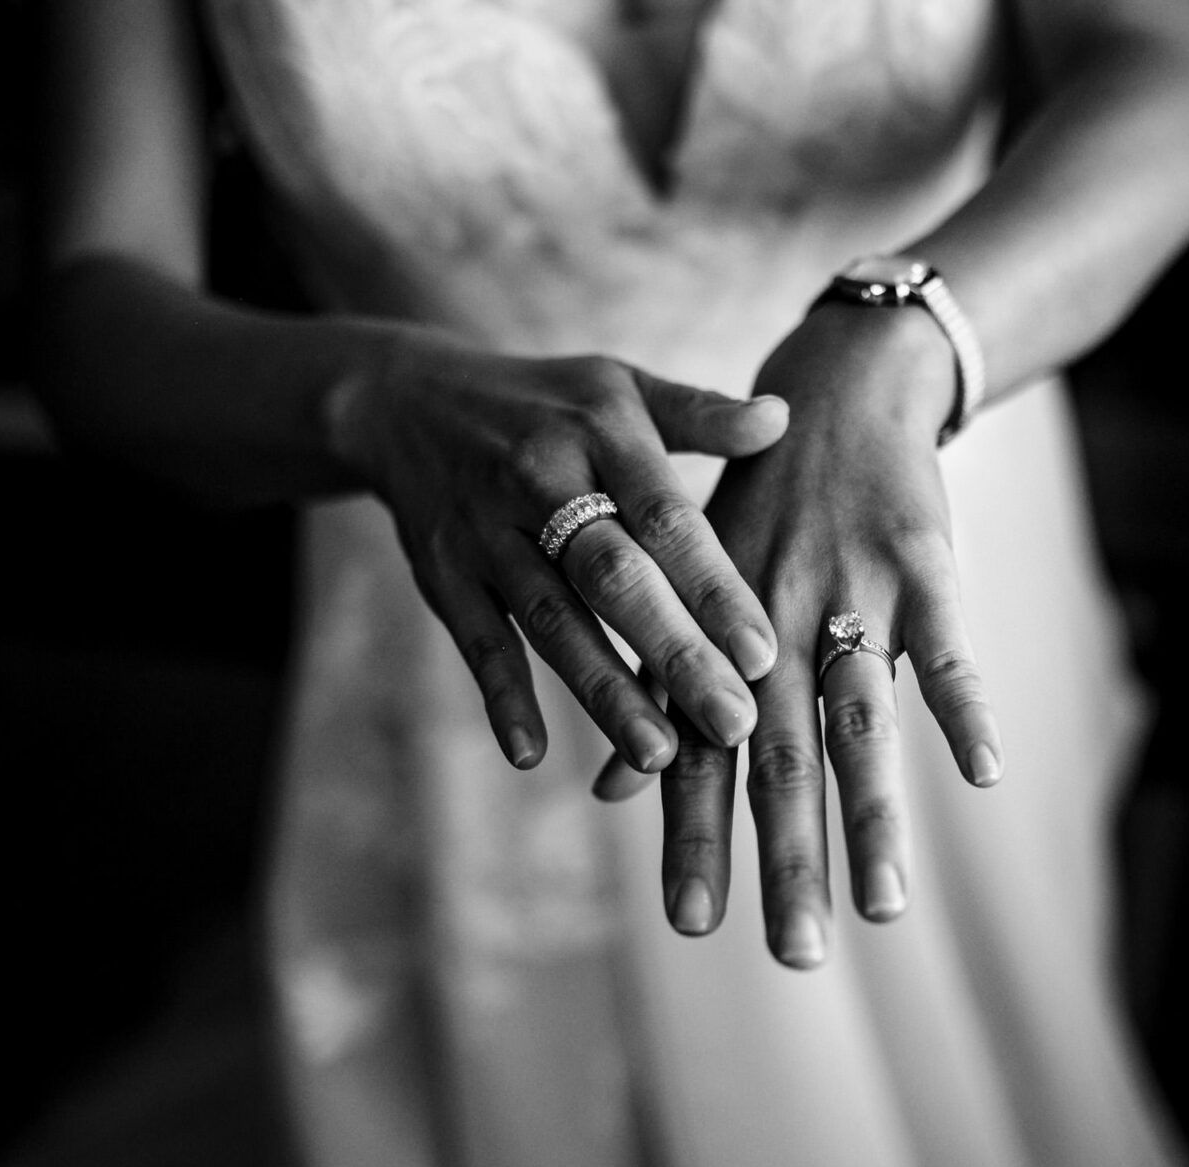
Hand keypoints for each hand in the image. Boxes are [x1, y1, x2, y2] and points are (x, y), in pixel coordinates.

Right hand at [333, 326, 786, 770]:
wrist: (407, 399)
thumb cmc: (549, 405)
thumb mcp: (621, 388)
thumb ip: (700, 414)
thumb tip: (781, 418)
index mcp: (603, 435)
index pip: (667, 520)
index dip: (715, 588)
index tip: (764, 654)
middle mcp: (541, 483)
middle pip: (614, 579)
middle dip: (675, 655)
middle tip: (732, 724)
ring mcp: (487, 534)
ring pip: (552, 621)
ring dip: (602, 691)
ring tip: (658, 756)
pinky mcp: (444, 574)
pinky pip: (476, 641)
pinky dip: (501, 697)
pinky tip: (531, 755)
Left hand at [596, 304, 1003, 965]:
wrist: (839, 388)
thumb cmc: (760, 506)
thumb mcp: (692, 586)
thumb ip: (661, 692)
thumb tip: (606, 793)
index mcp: (719, 639)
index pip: (700, 757)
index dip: (694, 839)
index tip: (690, 927)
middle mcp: (773, 626)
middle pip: (778, 759)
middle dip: (785, 861)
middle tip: (796, 957)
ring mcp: (849, 596)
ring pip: (859, 720)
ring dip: (873, 817)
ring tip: (884, 907)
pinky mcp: (921, 564)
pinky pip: (946, 646)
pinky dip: (964, 704)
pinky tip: (982, 771)